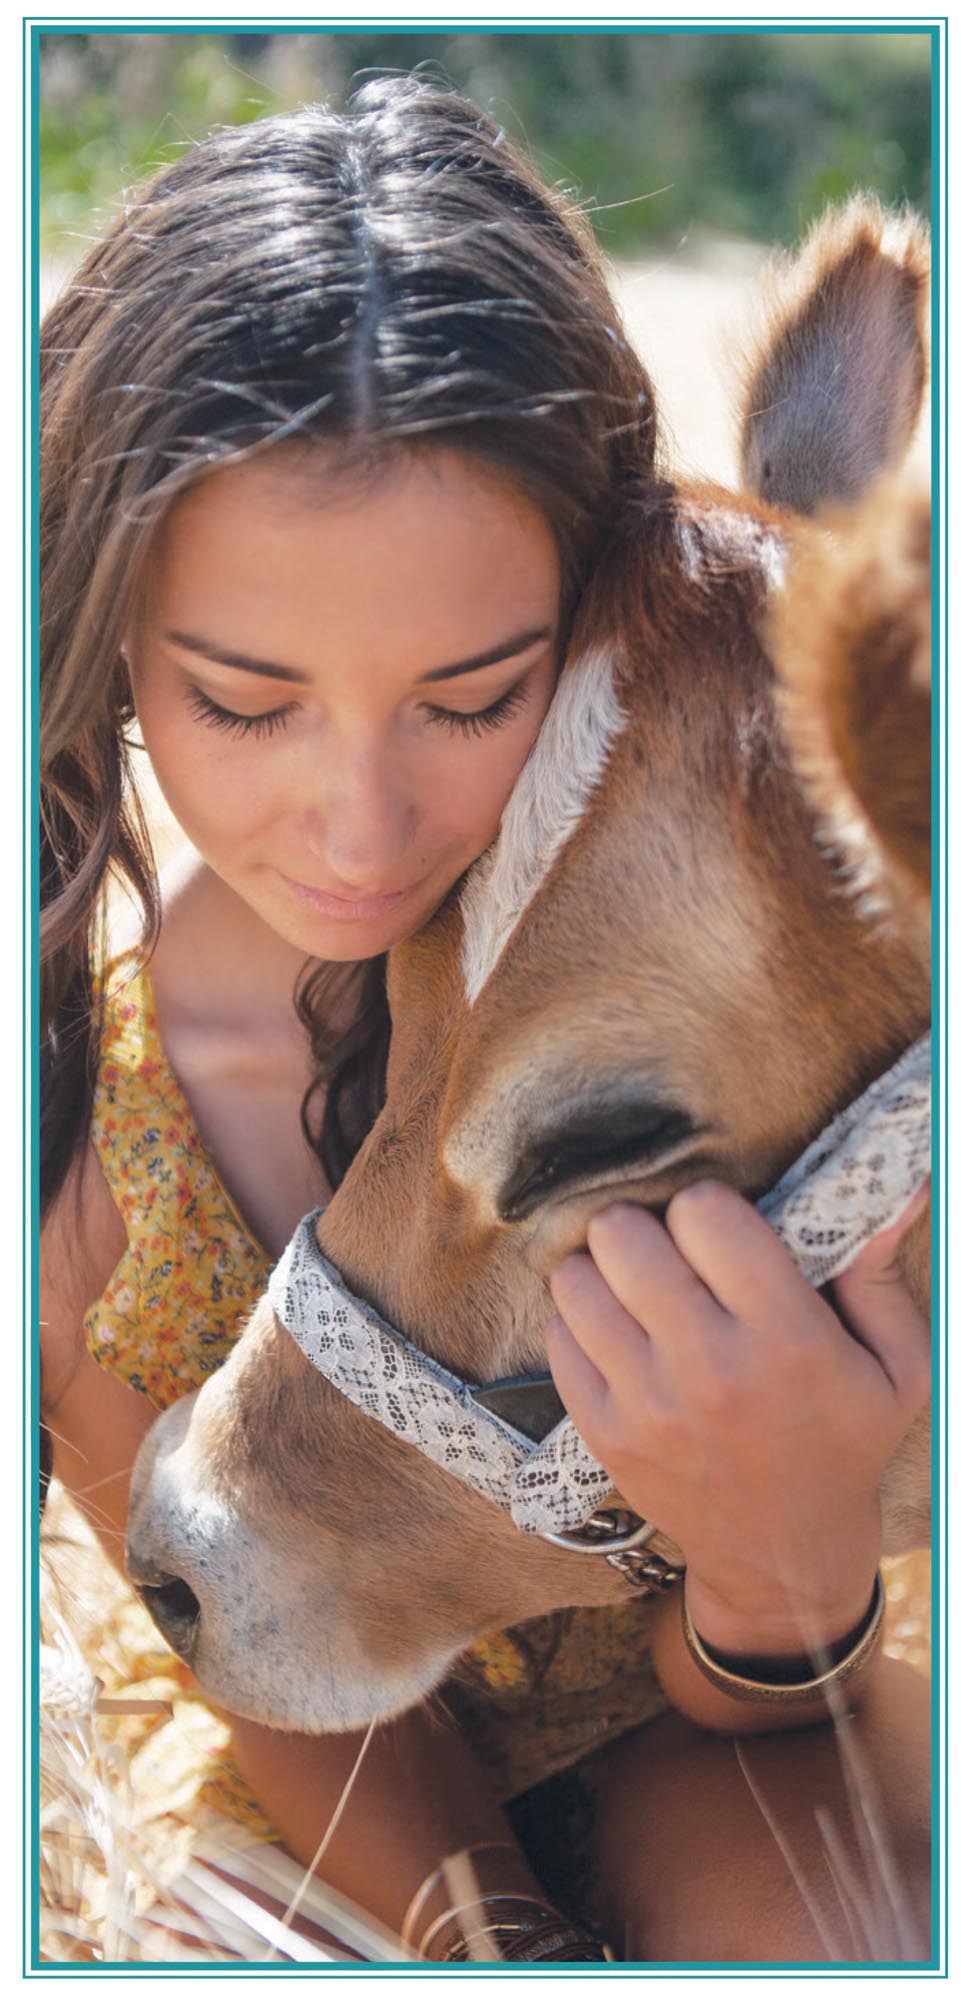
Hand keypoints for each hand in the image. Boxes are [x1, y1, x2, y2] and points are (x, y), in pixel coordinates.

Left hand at [545, 1182, 928, 1657]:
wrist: (787, 1556)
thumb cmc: (846, 1444)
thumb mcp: (896, 1367)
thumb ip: (880, 1277)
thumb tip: (892, 1194)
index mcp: (785, 1339)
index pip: (704, 1213)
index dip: (709, 1207)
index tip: (720, 1230)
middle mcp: (709, 1368)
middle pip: (623, 1235)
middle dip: (646, 1228)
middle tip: (669, 1252)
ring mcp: (646, 1404)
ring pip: (576, 1280)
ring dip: (604, 1272)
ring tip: (638, 1290)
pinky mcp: (604, 1434)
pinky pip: (558, 1337)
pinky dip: (581, 1325)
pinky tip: (621, 1337)